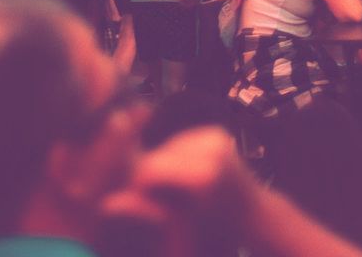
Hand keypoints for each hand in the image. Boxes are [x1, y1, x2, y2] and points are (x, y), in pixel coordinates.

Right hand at [100, 127, 257, 244]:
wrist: (255, 216)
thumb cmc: (218, 230)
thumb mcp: (179, 224)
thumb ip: (144, 209)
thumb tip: (105, 204)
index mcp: (204, 176)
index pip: (149, 170)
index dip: (136, 186)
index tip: (134, 202)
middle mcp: (212, 150)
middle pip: (157, 155)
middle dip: (147, 175)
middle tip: (147, 196)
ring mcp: (217, 137)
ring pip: (166, 146)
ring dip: (161, 166)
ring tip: (168, 189)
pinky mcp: (217, 132)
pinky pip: (180, 141)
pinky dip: (175, 157)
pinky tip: (181, 177)